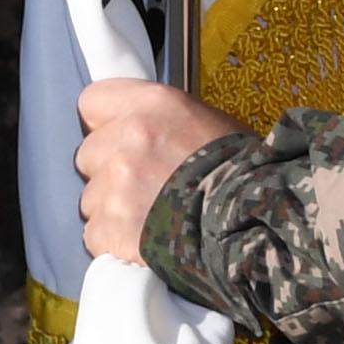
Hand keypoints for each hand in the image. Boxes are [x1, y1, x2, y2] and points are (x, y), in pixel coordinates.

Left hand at [74, 77, 241, 263]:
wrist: (255, 223)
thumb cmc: (241, 172)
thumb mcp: (205, 122)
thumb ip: (160, 121)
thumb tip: (138, 132)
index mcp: (149, 105)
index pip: (91, 102)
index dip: (104, 124)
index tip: (118, 138)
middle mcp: (126, 140)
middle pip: (88, 154)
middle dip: (107, 170)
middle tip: (142, 185)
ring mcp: (114, 187)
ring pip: (90, 198)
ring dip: (112, 209)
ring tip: (150, 217)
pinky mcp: (110, 229)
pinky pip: (95, 234)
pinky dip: (114, 241)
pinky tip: (143, 241)